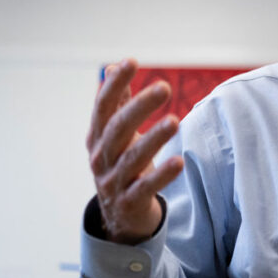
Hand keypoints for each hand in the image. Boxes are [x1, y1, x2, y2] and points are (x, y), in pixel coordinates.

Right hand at [86, 58, 183, 243]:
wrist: (119, 216)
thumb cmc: (121, 165)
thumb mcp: (116, 135)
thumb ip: (116, 104)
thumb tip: (114, 66)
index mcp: (98, 137)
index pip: (103, 107)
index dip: (114, 84)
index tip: (130, 62)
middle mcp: (102, 158)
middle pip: (117, 129)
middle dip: (139, 107)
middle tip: (164, 87)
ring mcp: (114, 182)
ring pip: (132, 158)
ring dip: (154, 139)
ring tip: (175, 121)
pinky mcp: (130, 202)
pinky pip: (146, 188)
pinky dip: (162, 175)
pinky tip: (179, 161)